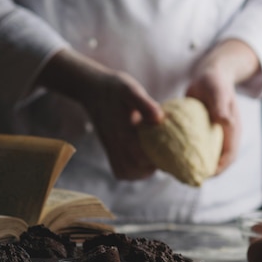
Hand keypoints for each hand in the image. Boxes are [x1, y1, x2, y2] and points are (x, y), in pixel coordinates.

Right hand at [37, 48, 163, 179]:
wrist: (92, 89)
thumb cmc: (115, 88)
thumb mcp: (130, 89)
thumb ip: (145, 104)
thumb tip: (160, 118)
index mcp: (121, 130)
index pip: (139, 156)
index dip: (156, 158)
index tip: (170, 151)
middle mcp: (114, 142)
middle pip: (133, 168)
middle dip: (151, 167)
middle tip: (164, 157)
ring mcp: (110, 148)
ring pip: (126, 172)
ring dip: (142, 172)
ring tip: (154, 160)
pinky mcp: (109, 150)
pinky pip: (119, 170)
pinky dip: (132, 172)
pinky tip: (143, 162)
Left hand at [186, 39, 260, 173]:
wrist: (208, 77)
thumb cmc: (215, 82)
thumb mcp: (218, 91)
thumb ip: (220, 105)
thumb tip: (225, 122)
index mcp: (231, 132)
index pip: (229, 156)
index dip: (219, 168)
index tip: (205, 175)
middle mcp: (222, 138)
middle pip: (216, 162)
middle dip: (203, 172)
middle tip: (187, 178)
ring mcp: (211, 138)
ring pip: (204, 157)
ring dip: (193, 165)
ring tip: (176, 172)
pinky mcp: (199, 135)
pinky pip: (193, 149)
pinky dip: (184, 155)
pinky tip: (168, 158)